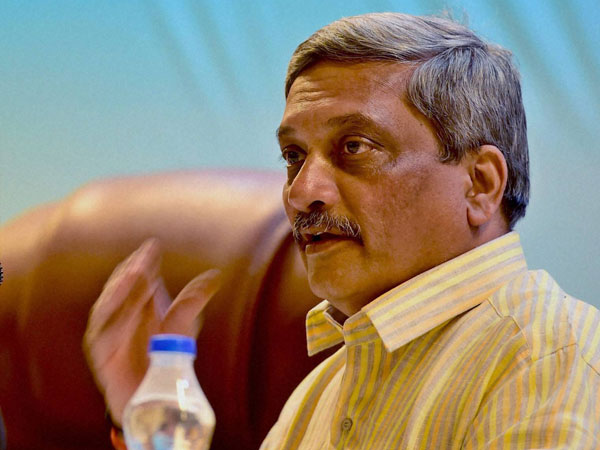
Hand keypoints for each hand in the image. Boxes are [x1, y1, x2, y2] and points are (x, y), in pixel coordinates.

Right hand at [83, 238, 221, 426]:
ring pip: (108, 307)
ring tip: (134, 276)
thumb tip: (215, 274)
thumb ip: (194, 299)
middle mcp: (120, 312)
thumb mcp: (183, 324)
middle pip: (121, 287)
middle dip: (132, 272)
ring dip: (121, 291)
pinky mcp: (103, 354)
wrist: (155, 391)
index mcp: (138, 301)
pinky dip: (116, 324)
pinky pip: (105, 337)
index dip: (145, 261)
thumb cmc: (167, 355)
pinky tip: (127, 313)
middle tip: (144, 259)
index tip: (153, 246)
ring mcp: (109, 331)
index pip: (139, 275)